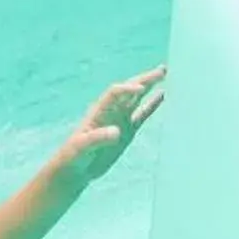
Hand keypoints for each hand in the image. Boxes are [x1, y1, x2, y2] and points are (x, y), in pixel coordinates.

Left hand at [57, 66, 165, 182]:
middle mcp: (111, 111)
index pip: (114, 94)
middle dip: (144, 79)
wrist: (76, 168)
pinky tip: (162, 95)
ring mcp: (121, 119)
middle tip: (162, 70)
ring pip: (138, 98)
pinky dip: (152, 104)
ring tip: (164, 73)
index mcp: (99, 111)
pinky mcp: (128, 130)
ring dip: (149, 86)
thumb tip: (116, 131)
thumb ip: (98, 138)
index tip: (141, 89)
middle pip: (129, 90)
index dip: (127, 89)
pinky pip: (143, 114)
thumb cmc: (74, 155)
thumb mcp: (82, 146)